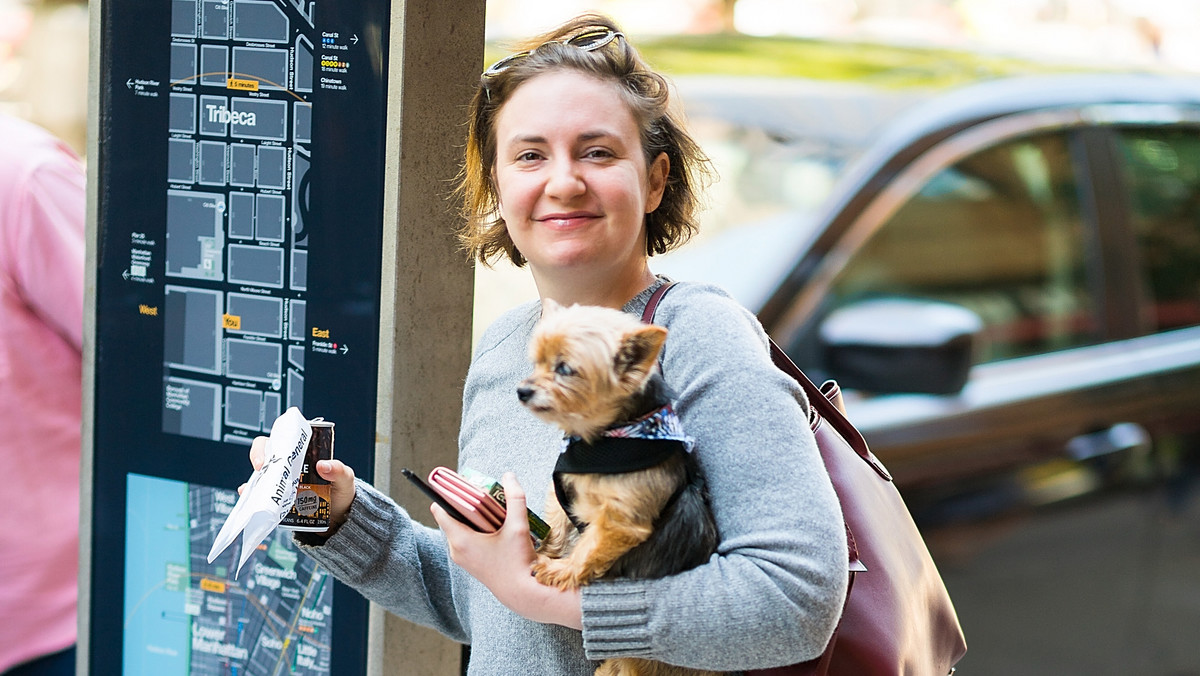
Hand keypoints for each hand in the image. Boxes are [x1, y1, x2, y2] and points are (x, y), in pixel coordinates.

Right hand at [243, 436, 356, 536]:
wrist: (340, 516)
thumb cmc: (341, 490)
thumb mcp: (345, 478)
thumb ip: (339, 470)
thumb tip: (323, 465)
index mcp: (302, 454)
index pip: (278, 440)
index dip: (265, 446)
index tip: (264, 459)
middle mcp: (288, 467)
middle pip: (264, 458)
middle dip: (258, 463)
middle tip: (261, 472)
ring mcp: (282, 484)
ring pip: (261, 480)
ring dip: (256, 485)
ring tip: (258, 493)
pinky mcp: (279, 502)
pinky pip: (264, 501)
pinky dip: (258, 502)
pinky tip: (258, 506)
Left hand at [431, 473, 581, 628]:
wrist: (522, 593)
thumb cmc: (517, 561)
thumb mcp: (518, 526)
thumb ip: (515, 498)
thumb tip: (509, 476)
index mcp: (461, 539)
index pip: (440, 510)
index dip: (448, 494)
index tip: (461, 484)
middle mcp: (456, 549)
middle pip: (451, 517)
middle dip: (465, 503)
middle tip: (482, 494)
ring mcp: (461, 558)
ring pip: (459, 528)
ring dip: (472, 516)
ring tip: (491, 509)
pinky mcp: (469, 563)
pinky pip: (465, 539)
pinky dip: (475, 528)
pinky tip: (493, 526)